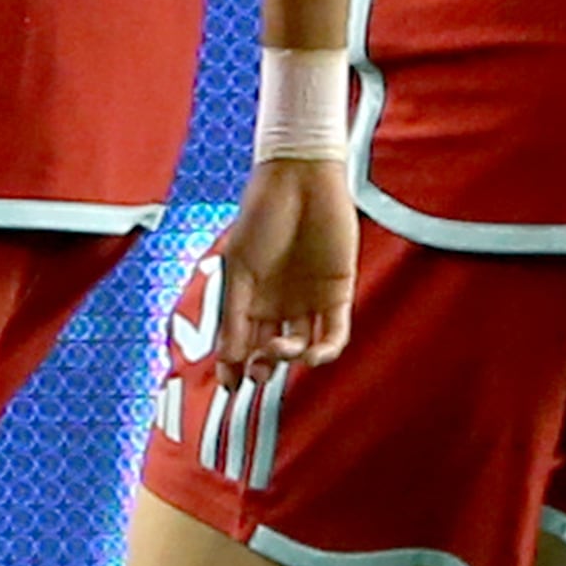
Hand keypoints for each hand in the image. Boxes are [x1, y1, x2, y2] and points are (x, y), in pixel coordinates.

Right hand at [204, 155, 354, 381]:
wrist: (299, 180)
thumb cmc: (261, 217)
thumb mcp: (239, 270)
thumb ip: (234, 317)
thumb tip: (226, 361)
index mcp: (249, 297)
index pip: (241, 343)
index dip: (233, 366)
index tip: (228, 385)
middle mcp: (279, 304)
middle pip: (271, 351)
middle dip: (263, 367)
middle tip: (256, 372)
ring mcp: (309, 300)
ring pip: (302, 347)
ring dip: (292, 358)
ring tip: (282, 350)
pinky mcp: (338, 294)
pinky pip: (334, 334)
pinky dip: (325, 351)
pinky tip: (312, 355)